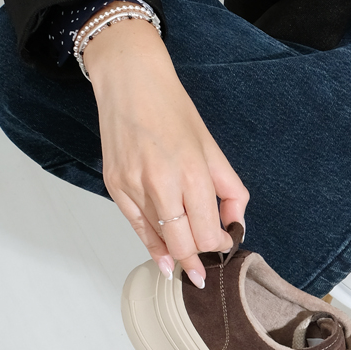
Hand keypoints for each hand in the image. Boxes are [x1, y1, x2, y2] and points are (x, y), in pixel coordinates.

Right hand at [83, 12, 247, 285]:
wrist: (129, 80)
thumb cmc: (174, 111)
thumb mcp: (213, 149)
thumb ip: (230, 191)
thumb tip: (235, 225)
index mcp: (192, 173)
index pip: (208, 233)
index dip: (219, 246)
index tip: (223, 243)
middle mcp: (161, 184)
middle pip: (184, 245)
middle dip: (199, 260)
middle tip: (206, 269)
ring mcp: (134, 187)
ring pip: (161, 240)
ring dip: (178, 255)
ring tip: (189, 267)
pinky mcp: (115, 186)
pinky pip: (138, 228)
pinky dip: (154, 247)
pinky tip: (166, 262)